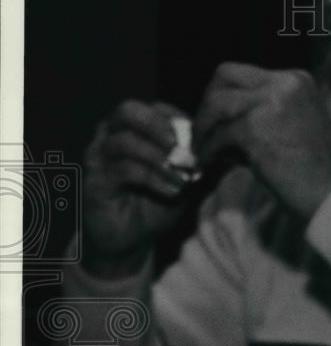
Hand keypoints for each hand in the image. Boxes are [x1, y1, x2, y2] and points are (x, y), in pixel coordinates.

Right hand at [81, 100, 191, 277]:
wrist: (133, 238)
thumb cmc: (159, 202)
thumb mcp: (186, 179)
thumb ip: (197, 159)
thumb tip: (220, 142)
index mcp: (135, 128)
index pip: (155, 107)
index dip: (178, 120)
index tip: (200, 142)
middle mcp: (112, 135)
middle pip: (128, 111)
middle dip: (159, 127)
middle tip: (182, 150)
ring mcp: (100, 156)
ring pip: (125, 141)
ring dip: (159, 159)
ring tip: (183, 178)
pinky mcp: (95, 180)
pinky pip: (123, 170)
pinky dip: (152, 179)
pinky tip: (172, 190)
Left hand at [194, 63, 330, 219]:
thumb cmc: (318, 171)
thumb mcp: (296, 126)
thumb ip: (263, 113)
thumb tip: (220, 120)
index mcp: (296, 80)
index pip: (243, 73)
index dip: (223, 96)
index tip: (216, 122)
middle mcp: (284, 83)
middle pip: (224, 77)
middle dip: (207, 105)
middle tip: (203, 134)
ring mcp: (270, 103)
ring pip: (216, 104)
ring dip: (204, 129)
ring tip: (204, 153)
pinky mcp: (255, 128)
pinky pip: (218, 135)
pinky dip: (210, 152)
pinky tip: (211, 165)